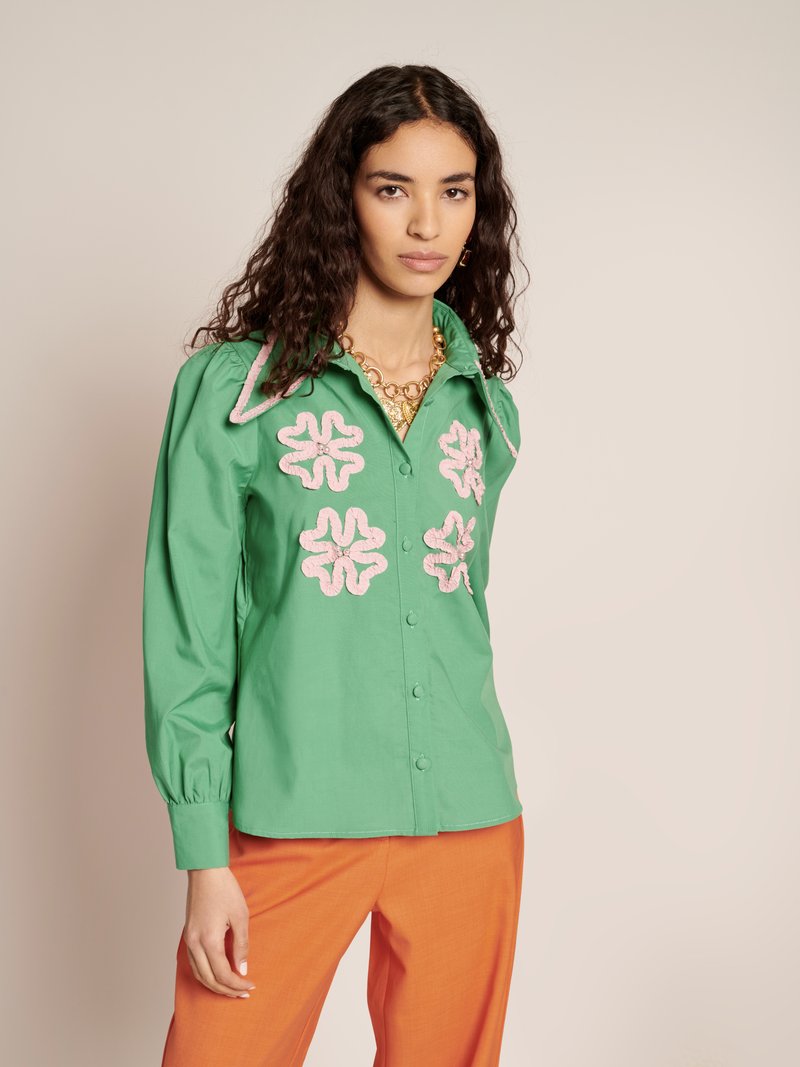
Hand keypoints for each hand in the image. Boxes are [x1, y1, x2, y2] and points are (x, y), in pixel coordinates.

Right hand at [182, 867, 256, 997]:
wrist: (205, 871)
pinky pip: (194, 963)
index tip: (250, 986)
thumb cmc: (225, 890)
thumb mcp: (240, 917)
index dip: (237, 984)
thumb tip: (242, 969)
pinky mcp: (187, 935)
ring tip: (232, 988)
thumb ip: (241, 946)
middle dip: (227, 990)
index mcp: (209, 940)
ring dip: (215, 985)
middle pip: (209, 980)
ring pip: (199, 974)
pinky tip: (217, 974)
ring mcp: (188, 940)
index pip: (223, 974)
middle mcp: (194, 944)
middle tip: (243, 993)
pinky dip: (205, 974)